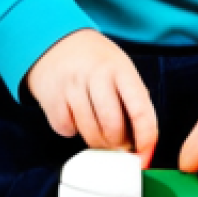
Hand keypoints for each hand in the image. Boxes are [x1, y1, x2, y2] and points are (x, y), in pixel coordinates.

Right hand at [26, 28, 157, 166]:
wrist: (55, 44)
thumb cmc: (97, 63)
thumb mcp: (121, 70)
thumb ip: (133, 100)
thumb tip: (141, 142)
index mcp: (120, 69)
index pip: (140, 109)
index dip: (146, 136)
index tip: (145, 152)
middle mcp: (96, 76)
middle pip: (113, 127)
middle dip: (119, 143)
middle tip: (119, 141)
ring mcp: (71, 87)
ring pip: (90, 134)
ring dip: (98, 141)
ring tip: (99, 129)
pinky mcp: (51, 100)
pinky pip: (67, 130)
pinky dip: (74, 130)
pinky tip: (76, 114)